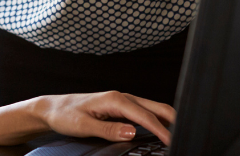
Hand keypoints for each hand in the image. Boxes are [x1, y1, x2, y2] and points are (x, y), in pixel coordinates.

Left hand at [37, 91, 174, 145]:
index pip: (145, 115)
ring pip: (153, 109)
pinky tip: (162, 131)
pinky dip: (157, 121)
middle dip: (173, 120)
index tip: (172, 141)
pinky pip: (145, 113)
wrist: (53, 109)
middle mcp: (121, 97)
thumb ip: (108, 129)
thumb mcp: (83, 125)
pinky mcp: (121, 108)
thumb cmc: (66, 115)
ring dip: (167, 120)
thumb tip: (131, 132)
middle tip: (187, 136)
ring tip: (180, 134)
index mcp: (114, 99)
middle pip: (156, 107)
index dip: (161, 129)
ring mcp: (122, 101)